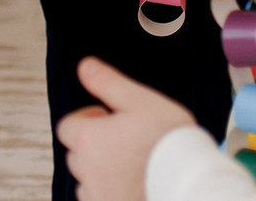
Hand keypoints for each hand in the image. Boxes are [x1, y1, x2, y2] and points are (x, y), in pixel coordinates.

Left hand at [55, 57, 195, 200]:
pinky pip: (100, 199)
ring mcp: (99, 195)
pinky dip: (111, 192)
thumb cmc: (169, 142)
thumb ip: (108, 83)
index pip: (67, 127)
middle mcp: (87, 171)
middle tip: (125, 139)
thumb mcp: (140, 100)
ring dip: (102, 171)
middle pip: (78, 153)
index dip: (87, 119)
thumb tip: (85, 67)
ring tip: (132, 163)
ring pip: (88, 180)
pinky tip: (134, 182)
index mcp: (89, 140)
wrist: (188, 180)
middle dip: (95, 145)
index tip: (107, 119)